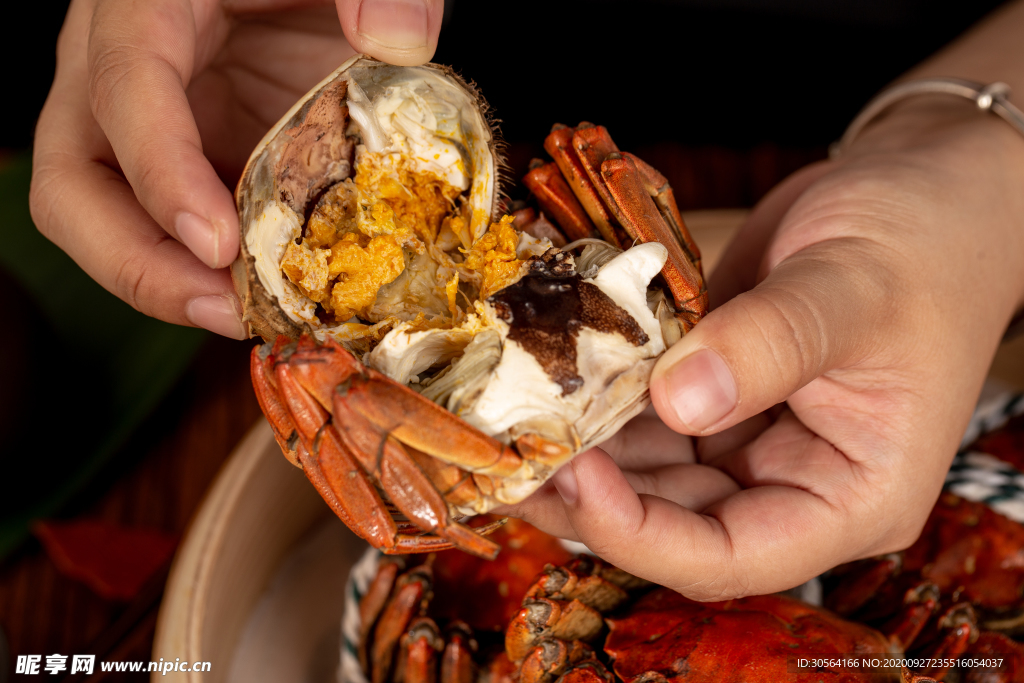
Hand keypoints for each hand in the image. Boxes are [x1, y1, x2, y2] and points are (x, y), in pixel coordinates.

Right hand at [29, 0, 443, 337]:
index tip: (217, 243)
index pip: (123, 87)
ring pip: (106, 220)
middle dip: (137, 261)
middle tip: (223, 309)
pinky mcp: (185, 159)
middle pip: (71, 179)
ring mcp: (149, 124)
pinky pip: (169, 229)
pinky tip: (265, 295)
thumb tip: (400, 41)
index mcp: (147, 3)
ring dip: (168, 283)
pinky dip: (205, 274)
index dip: (161, 172)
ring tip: (249, 317)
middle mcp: (120, 67)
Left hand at [500, 100, 1023, 598]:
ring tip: (508, 418)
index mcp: (850, 496)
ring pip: (643, 474)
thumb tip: (676, 399)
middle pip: (672, 523)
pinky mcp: (707, 397)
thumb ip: (770, 344)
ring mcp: (743, 441)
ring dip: (577, 448)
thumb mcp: (854, 290)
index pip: (734, 555)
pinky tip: (543, 377)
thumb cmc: (919, 245)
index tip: (579, 477)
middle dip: (588, 493)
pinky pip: (639, 417)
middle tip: (508, 449)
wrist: (914, 194)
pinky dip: (592, 401)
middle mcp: (789, 485)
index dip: (645, 535)